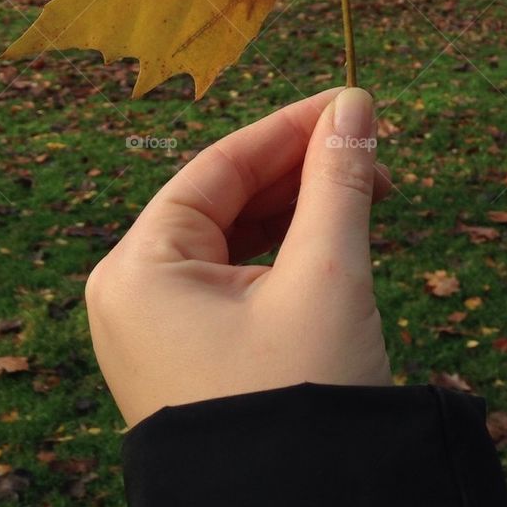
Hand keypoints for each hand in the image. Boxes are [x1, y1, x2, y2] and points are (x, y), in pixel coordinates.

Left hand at [85, 86, 393, 426]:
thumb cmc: (300, 404)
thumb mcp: (325, 279)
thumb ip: (337, 182)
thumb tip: (356, 105)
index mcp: (138, 270)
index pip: (219, 166)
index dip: (290, 126)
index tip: (352, 102)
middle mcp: (134, 294)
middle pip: (225, 198)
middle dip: (303, 169)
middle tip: (372, 150)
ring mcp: (159, 329)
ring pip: (236, 237)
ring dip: (302, 207)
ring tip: (368, 190)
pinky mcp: (191, 355)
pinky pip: (238, 278)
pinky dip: (287, 252)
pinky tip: (335, 231)